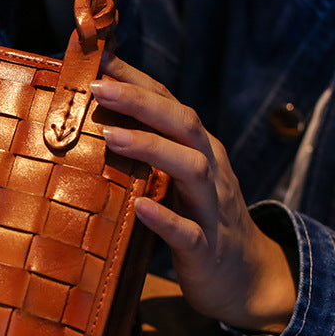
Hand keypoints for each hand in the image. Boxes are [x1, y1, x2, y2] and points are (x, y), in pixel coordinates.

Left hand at [91, 53, 296, 333]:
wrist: (242, 277)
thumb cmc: (194, 216)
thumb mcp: (172, 177)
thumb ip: (144, 150)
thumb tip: (92, 120)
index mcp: (198, 149)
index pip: (169, 103)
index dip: (137, 79)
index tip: (100, 59)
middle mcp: (210, 170)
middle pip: (184, 124)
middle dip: (141, 102)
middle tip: (97, 87)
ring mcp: (211, 208)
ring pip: (191, 168)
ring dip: (151, 148)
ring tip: (111, 136)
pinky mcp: (206, 248)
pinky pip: (188, 232)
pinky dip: (165, 218)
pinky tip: (140, 207)